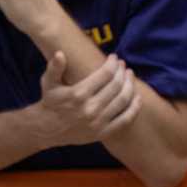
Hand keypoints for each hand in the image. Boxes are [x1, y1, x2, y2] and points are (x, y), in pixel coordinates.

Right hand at [26, 50, 141, 148]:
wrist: (48, 129)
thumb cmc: (50, 101)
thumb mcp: (48, 82)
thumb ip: (54, 67)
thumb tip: (60, 53)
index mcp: (78, 94)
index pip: (105, 74)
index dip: (113, 64)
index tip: (114, 57)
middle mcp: (90, 108)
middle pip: (116, 85)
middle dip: (122, 72)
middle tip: (123, 65)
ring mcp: (98, 122)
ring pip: (123, 100)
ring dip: (130, 86)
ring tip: (130, 76)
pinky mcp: (103, 133)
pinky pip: (125, 120)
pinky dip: (134, 108)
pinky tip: (137, 97)